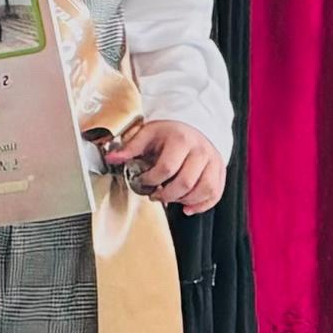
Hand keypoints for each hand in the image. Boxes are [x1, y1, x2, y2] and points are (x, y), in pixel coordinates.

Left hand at [104, 117, 228, 211]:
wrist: (193, 125)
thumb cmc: (169, 131)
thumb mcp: (147, 133)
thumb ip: (130, 148)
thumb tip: (112, 159)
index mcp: (181, 140)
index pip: (167, 168)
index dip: (152, 180)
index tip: (143, 181)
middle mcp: (200, 151)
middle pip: (186, 182)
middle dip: (167, 194)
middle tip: (155, 195)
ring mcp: (213, 161)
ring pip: (204, 189)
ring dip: (184, 200)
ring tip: (170, 199)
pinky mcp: (220, 171)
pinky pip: (216, 193)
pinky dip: (203, 204)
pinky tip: (188, 207)